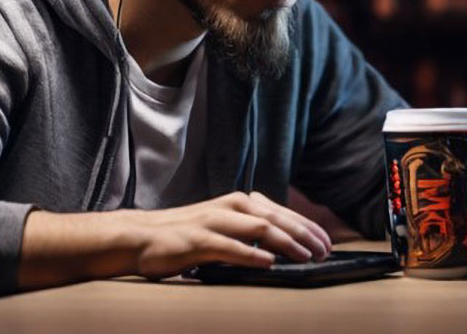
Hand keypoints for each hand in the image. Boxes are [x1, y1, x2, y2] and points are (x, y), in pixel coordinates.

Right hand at [131, 191, 331, 278]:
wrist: (140, 237)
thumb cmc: (184, 235)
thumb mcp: (221, 226)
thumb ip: (247, 231)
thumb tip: (281, 247)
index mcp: (238, 202)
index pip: (281, 212)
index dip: (307, 227)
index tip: (326, 242)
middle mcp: (230, 207)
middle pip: (277, 217)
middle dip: (305, 234)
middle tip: (325, 251)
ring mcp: (214, 222)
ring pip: (259, 228)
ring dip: (287, 243)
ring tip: (306, 256)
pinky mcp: (198, 241)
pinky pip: (230, 247)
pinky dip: (252, 255)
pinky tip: (269, 264)